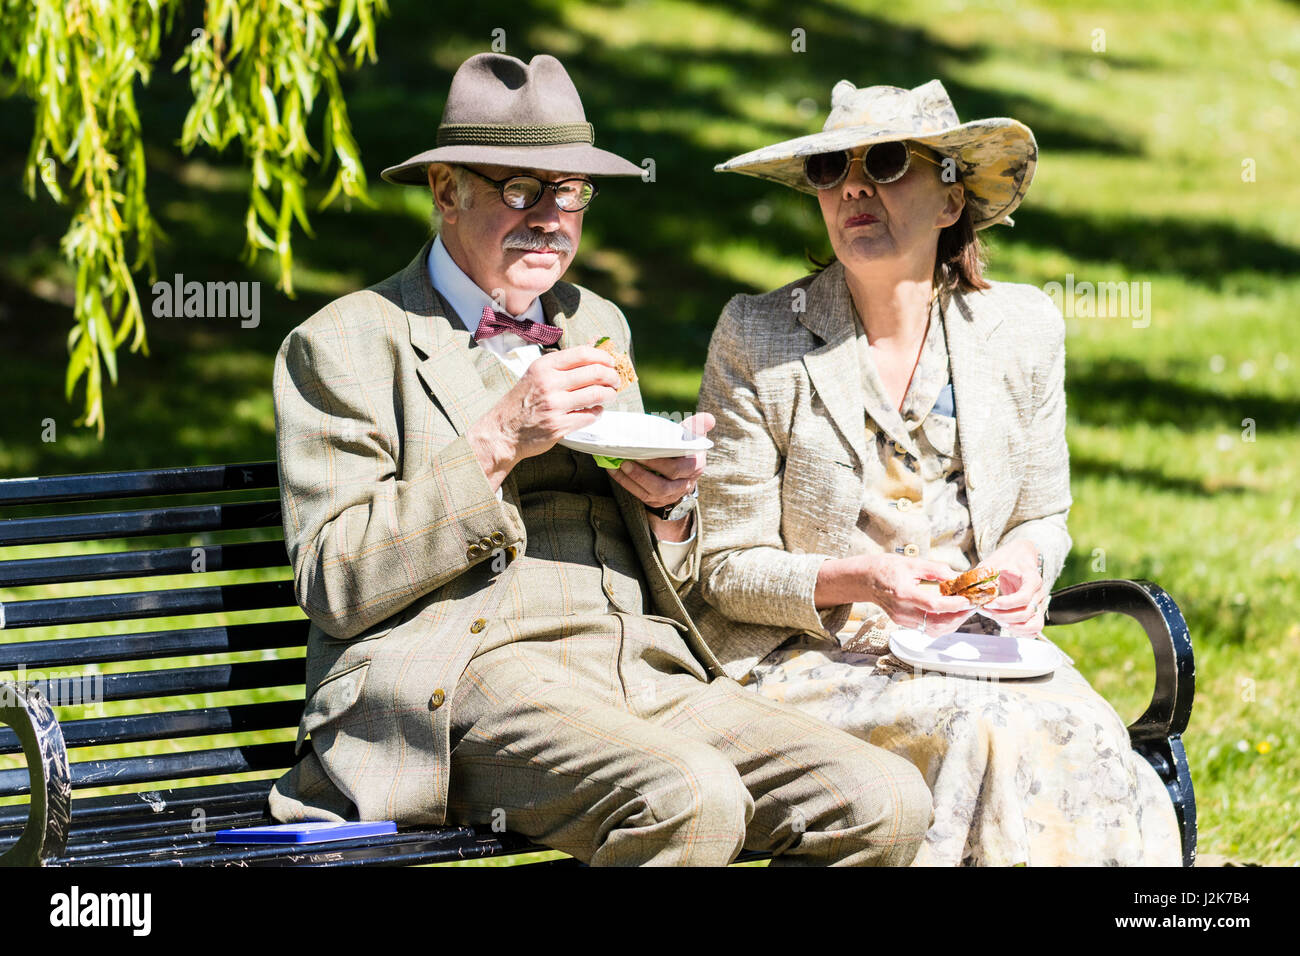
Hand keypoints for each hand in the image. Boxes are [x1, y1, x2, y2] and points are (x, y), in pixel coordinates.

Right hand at [467, 346, 620, 486]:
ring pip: (596, 395)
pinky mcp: (559, 426)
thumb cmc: (522, 401)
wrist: (503, 431)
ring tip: (610, 395)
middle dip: (612, 377)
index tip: (611, 362)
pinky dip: (597, 413)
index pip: (582, 353)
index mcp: (544, 366)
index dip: (603, 357)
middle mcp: (549, 383)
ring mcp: (554, 406)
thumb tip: (594, 348)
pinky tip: (595, 411)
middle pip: (594, 373)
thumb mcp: (536, 375)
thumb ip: (562, 364)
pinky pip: (589, 416)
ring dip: (609, 394)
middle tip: (615, 381)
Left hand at [609, 413, 714, 541]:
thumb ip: (697, 426)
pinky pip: (640, 495)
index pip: (678, 469)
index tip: (645, 452)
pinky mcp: (657, 501)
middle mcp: (684, 485)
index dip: (661, 463)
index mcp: (694, 467)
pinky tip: (614, 471)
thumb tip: (709, 418)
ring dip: (632, 481)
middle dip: (643, 475)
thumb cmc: (684, 447)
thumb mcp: (693, 436)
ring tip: (618, 467)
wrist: (683, 469)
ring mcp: (670, 496)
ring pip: (651, 494)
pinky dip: (626, 484)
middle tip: (626, 462)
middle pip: (663, 486)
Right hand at [816, 553, 977, 635]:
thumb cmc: (886, 568)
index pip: (933, 605)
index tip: (967, 599)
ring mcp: (902, 619)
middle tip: (971, 606)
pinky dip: (942, 623)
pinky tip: (949, 612)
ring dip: (952, 623)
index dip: (953, 604)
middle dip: (958, 617)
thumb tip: (957, 576)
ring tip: (963, 610)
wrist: (865, 580)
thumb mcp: (911, 563)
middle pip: (936, 623)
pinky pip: (927, 628)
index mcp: (903, 593)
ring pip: (934, 630)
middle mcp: (902, 610)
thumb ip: (935, 570)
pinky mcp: (903, 623)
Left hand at [979, 540, 1047, 635]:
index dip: (1004, 604)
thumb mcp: (993, 562)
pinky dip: (1020, 632)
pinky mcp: (1035, 612)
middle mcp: (1039, 594)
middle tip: (985, 610)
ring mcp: (1039, 604)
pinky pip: (1034, 629)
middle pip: (1026, 613)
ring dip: (1013, 627)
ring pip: (1034, 625)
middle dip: (1002, 616)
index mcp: (1032, 579)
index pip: (1023, 598)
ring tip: (995, 618)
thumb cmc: (1007, 559)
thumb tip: (965, 588)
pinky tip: (1005, 624)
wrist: (1021, 556)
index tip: (988, 603)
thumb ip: (982, 575)